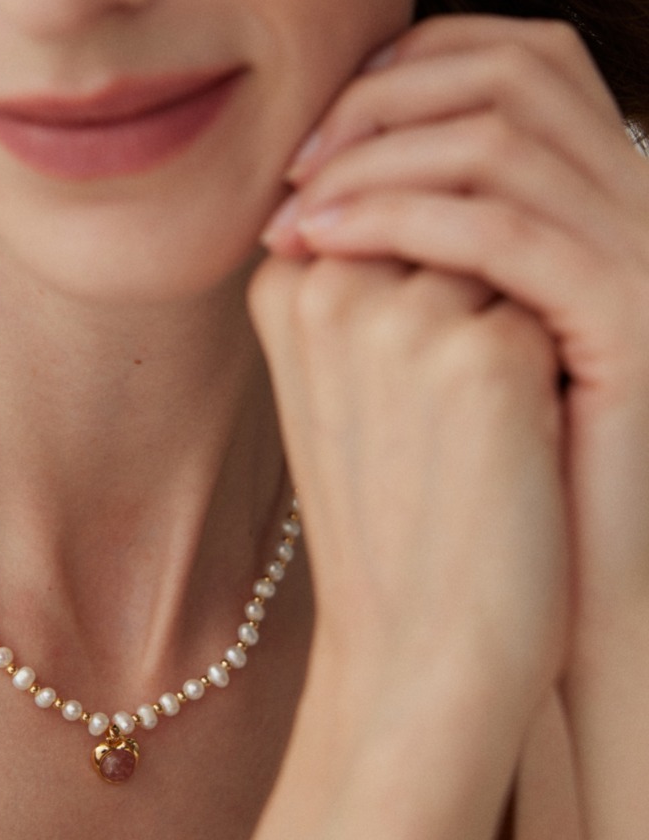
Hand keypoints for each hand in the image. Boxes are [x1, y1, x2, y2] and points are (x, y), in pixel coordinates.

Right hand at [248, 248, 568, 719]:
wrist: (417, 651)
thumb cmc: (390, 514)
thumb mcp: (340, 378)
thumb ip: (365, 273)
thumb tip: (455, 188)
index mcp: (283, 285)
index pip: (398, 213)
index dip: (433, 292)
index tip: (414, 390)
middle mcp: (330, 284)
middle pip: (455, 223)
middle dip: (478, 298)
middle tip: (449, 418)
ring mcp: (404, 316)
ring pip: (510, 258)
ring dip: (517, 326)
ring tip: (474, 434)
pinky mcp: (485, 356)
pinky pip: (555, 312)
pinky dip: (556, 371)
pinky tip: (514, 450)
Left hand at [261, 14, 648, 656]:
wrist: (575, 588)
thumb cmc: (505, 459)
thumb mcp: (468, 317)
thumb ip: (433, 227)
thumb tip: (322, 155)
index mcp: (615, 187)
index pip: (519, 57)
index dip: (409, 66)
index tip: (319, 129)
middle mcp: (645, 201)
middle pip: (514, 69)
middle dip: (385, 99)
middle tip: (297, 162)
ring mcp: (646, 255)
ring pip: (499, 141)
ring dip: (374, 159)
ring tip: (295, 210)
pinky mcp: (632, 318)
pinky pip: (503, 232)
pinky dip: (397, 220)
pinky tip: (325, 244)